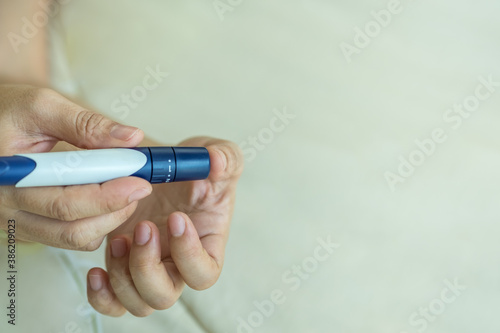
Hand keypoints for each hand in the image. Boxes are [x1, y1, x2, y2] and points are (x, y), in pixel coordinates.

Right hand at [0, 84, 152, 249]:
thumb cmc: (6, 112)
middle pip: (73, 229)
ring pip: (74, 239)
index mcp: (6, 179)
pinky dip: (96, 221)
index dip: (109, 196)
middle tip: (141, 186)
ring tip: (126, 188)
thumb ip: (87, 124)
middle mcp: (7, 209)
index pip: (64, 203)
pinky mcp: (28, 226)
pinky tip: (107, 196)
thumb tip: (131, 139)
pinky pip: (69, 237)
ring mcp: (16, 223)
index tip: (140, 181)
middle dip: (116, 209)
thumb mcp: (42, 106)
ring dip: (109, 218)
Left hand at [86, 137, 243, 316]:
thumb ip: (225, 157)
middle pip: (164, 295)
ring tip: (118, 239)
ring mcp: (147, 266)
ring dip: (123, 275)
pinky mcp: (120, 263)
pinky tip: (96, 270)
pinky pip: (112, 300)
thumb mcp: (216, 154)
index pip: (204, 273)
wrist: (162, 167)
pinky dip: (101, 295)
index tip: (177, 218)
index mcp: (206, 245)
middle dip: (147, 266)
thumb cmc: (192, 167)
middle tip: (143, 228)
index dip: (190, 255)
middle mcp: (176, 263)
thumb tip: (217, 162)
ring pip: (137, 301)